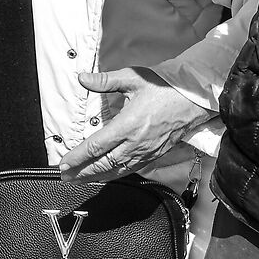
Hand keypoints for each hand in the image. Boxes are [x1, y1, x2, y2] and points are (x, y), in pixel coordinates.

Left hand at [57, 67, 208, 180]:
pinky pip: (131, 170)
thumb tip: (83, 78)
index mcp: (129, 124)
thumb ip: (105, 81)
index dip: (78, 157)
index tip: (63, 164)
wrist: (195, 100)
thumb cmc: (165, 88)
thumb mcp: (133, 78)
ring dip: (96, 177)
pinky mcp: (154, 155)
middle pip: (104, 164)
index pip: (97, 146)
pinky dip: (115, 175)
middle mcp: (136, 142)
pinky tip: (105, 176)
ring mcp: (146, 151)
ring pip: (117, 170)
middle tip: (65, 177)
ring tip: (79, 180)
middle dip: (82, 172)